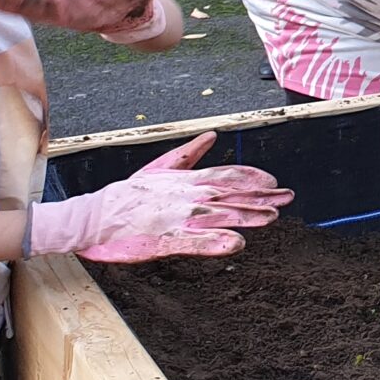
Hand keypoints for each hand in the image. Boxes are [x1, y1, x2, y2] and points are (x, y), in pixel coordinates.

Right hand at [27, 133, 291, 261]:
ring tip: (271, 217)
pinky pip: (194, 242)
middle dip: (261, 196)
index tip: (274, 181)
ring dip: (246, 216)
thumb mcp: (159, 168)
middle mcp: (185, 196)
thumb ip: (189, 154)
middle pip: (230, 194)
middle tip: (287, 198)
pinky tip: (236, 244)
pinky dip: (216, 242)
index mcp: (185, 179)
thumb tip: (211, 135)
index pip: (227, 175)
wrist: (92, 217)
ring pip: (218, 215)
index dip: (253, 178)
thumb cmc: (126, 194)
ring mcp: (176, 218)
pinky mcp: (164, 240)